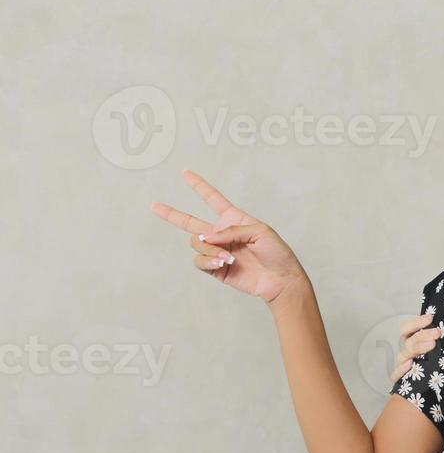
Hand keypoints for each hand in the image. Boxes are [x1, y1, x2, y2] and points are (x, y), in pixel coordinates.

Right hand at [150, 169, 306, 304]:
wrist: (280, 279)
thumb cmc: (276, 252)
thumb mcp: (259, 232)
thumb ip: (231, 230)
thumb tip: (205, 238)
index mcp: (233, 219)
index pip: (213, 199)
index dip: (199, 186)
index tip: (185, 173)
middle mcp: (222, 234)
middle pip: (190, 222)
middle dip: (171, 214)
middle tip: (154, 206)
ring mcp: (217, 251)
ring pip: (196, 244)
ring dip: (209, 250)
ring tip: (228, 258)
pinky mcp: (216, 269)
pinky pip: (200, 262)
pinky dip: (208, 261)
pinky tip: (222, 263)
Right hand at [390, 312, 442, 382]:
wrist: (430, 387)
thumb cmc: (435, 362)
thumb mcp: (437, 349)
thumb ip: (438, 339)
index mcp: (411, 341)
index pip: (407, 328)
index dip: (417, 322)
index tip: (430, 318)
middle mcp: (406, 351)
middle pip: (410, 340)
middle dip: (423, 334)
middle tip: (437, 332)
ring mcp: (403, 364)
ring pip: (405, 354)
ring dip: (418, 348)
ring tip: (432, 345)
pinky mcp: (401, 379)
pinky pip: (396, 374)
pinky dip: (401, 369)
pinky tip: (409, 364)